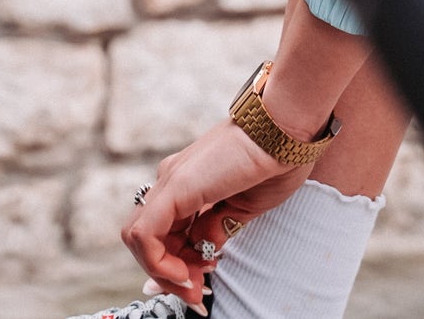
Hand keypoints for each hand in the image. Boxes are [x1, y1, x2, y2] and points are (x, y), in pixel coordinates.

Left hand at [123, 121, 310, 305]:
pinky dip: (158, 262)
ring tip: (193, 284)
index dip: (176, 267)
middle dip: (167, 274)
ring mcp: (170, 179)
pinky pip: (145, 234)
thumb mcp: (241, 209)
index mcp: (188, 184)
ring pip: (138, 238)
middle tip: (196, 293)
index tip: (199, 286)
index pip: (163, 235)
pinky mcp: (175, 185)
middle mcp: (172, 179)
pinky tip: (186, 272)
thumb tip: (197, 254)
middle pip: (147, 239)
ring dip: (161, 271)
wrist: (285, 129)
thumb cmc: (274, 161)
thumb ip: (214, 230)